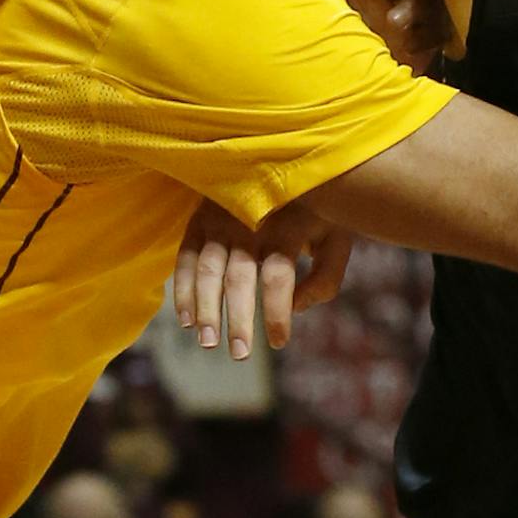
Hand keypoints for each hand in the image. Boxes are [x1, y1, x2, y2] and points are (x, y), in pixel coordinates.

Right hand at [171, 198, 353, 358]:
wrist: (286, 163)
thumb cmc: (315, 213)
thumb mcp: (334, 239)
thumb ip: (325, 278)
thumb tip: (296, 308)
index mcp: (288, 227)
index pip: (278, 277)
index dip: (277, 313)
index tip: (279, 342)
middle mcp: (251, 223)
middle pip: (239, 277)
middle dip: (238, 319)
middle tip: (239, 354)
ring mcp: (221, 220)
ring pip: (208, 269)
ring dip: (205, 308)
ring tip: (208, 342)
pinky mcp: (200, 220)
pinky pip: (185, 257)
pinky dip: (182, 289)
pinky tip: (186, 321)